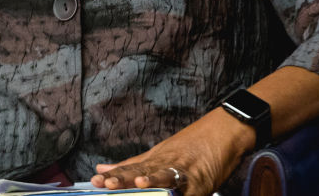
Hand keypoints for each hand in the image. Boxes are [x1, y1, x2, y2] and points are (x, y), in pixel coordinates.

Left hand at [88, 108, 253, 195]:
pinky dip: (180, 191)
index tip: (94, 180)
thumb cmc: (191, 145)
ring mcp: (182, 170)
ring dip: (150, 181)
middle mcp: (164, 163)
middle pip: (141, 172)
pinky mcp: (200, 179)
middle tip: (104, 182)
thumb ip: (131, 164)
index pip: (128, 168)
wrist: (224, 130)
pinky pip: (188, 187)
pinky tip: (173, 193)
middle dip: (123, 179)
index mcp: (153, 160)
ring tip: (137, 183)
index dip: (112, 176)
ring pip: (163, 176)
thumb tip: (101, 168)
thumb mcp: (158, 154)